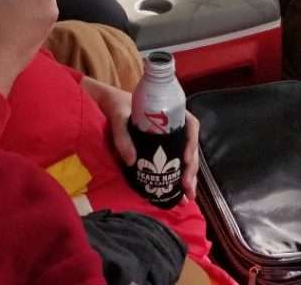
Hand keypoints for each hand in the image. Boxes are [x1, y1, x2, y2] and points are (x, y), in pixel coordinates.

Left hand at [81, 79, 199, 199]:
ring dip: (189, 176)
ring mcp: (168, 139)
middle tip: (187, 185)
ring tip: (188, 196)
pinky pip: (175, 163)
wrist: (108, 105)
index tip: (185, 158)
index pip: (190, 124)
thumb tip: (131, 161)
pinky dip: (179, 178)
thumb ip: (122, 135)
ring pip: (185, 157)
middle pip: (189, 146)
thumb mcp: (118, 116)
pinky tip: (180, 193)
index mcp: (169, 112)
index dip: (192, 142)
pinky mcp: (161, 150)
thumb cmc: (117, 105)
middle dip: (191, 167)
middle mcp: (173, 126)